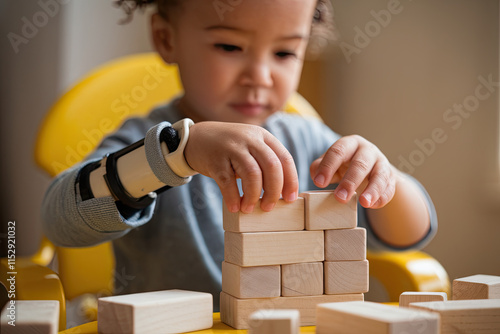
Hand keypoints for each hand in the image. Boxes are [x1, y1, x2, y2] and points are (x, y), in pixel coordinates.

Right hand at [184, 122, 298, 212]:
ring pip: (252, 173)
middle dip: (274, 191)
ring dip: (253, 195)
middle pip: (271, 166)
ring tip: (249, 208)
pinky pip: (228, 181)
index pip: (284, 158)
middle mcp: (249, 139)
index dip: (291, 180)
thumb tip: (280, 193)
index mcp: (263, 136)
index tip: (290, 198)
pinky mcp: (215, 159)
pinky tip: (234, 207)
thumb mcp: (250, 146)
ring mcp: (232, 147)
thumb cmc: (228, 149)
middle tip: (269, 207)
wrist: (195, 139)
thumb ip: (265, 162)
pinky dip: (233, 197)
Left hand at [309, 135, 395, 208]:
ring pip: (379, 176)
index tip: (319, 183)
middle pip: (360, 164)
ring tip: (363, 203)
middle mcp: (368, 151)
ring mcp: (382, 164)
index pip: (338, 151)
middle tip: (340, 197)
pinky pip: (389, 188)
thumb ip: (319, 167)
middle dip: (350, 181)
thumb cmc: (344, 164)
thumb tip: (316, 176)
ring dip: (372, 190)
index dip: (328, 167)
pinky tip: (373, 205)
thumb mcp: (331, 162)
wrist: (370, 166)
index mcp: (350, 144)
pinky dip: (382, 197)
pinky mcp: (390, 178)